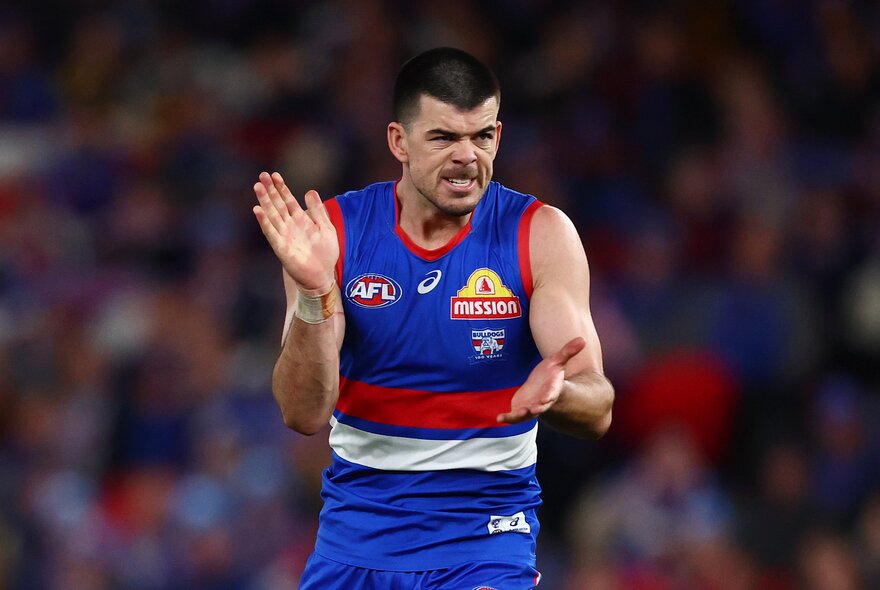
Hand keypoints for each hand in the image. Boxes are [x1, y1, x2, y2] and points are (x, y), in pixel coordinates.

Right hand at [252, 171, 337, 293]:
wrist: (322, 276)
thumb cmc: (325, 253)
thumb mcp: (326, 228)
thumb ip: (318, 210)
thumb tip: (310, 191)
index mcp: (300, 219)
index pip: (288, 200)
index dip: (281, 188)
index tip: (274, 175)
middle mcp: (289, 226)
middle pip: (277, 204)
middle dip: (269, 190)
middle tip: (262, 175)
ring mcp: (284, 235)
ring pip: (272, 215)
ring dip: (264, 201)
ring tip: (257, 187)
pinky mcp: (281, 247)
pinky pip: (271, 232)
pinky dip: (264, 221)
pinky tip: (258, 210)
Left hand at [497, 337, 585, 423]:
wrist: (541, 387)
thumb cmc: (550, 374)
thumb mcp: (557, 361)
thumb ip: (568, 351)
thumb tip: (582, 340)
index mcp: (552, 390)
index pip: (552, 393)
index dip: (549, 396)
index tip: (547, 398)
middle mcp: (542, 401)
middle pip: (541, 406)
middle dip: (538, 408)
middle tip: (533, 410)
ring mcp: (531, 407)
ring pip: (527, 414)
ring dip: (521, 415)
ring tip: (517, 413)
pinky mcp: (520, 410)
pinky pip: (514, 416)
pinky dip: (508, 418)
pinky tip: (499, 418)